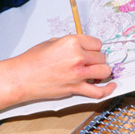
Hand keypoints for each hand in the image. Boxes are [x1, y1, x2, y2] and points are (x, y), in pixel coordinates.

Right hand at [0, 34, 116, 112]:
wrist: (22, 78)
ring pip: (104, 71)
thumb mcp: (52, 42)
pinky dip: (108, 89)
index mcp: (72, 42)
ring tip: (95, 71)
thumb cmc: (32, 60)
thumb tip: (82, 46)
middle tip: (88, 61)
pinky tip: (111, 86)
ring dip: (101, 71)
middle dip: (96, 59)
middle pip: (101, 56)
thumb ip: (70, 43)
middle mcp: (78, 57)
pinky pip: (99, 91)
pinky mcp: (76, 89)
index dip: (93, 47)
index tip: (90, 50)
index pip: (96, 43)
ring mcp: (78, 74)